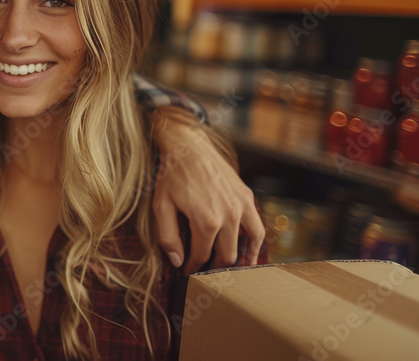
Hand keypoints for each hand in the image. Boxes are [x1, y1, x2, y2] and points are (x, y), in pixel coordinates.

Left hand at [150, 107, 264, 273]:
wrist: (188, 147)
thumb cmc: (172, 176)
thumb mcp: (161, 206)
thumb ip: (168, 237)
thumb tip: (178, 261)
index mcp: (205, 221)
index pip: (201, 256)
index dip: (193, 267)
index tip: (187, 271)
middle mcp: (227, 216)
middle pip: (225, 255)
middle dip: (214, 267)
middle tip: (204, 272)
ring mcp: (240, 206)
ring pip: (244, 245)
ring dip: (236, 260)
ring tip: (227, 269)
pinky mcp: (246, 197)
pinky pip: (257, 228)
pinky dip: (255, 244)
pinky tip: (250, 255)